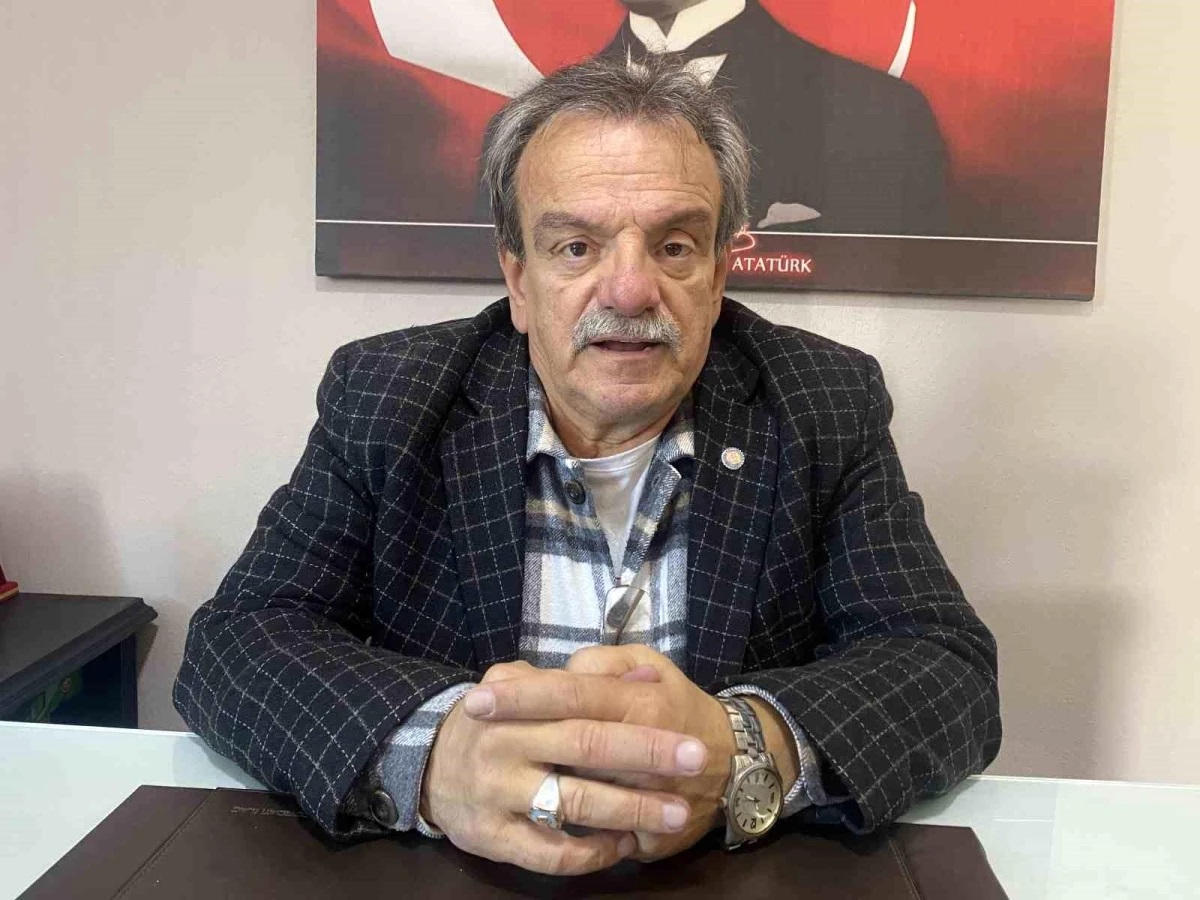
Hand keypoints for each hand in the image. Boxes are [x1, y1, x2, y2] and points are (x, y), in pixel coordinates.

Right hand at [420, 660, 708, 874]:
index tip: (689, 737)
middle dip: (647, 757)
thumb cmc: (494, 722)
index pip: (584, 704)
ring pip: (574, 804)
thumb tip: (647, 675)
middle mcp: (505, 742)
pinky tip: (622, 845)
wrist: (429, 765)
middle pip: (587, 747)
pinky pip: (549, 853)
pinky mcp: (490, 837)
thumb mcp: (526, 685)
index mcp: (517, 700)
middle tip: (697, 765)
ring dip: (631, 810)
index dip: (637, 721)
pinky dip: (592, 852)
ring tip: (675, 814)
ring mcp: (496, 792)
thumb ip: (585, 679)